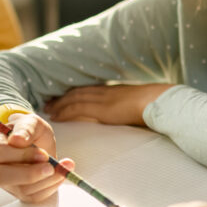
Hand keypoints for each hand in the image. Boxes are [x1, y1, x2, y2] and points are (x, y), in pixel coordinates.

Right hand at [0, 112, 74, 202]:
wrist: (39, 143)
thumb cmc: (31, 132)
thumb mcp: (31, 122)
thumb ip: (25, 128)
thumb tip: (17, 140)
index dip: (21, 155)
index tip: (43, 153)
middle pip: (0, 176)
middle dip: (29, 173)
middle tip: (51, 167)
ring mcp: (5, 182)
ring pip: (19, 189)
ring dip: (45, 181)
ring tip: (62, 169)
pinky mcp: (18, 193)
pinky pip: (32, 197)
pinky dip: (50, 187)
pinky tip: (60, 175)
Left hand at [44, 83, 173, 125]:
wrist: (157, 102)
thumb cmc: (154, 104)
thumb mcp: (139, 103)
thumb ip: (129, 107)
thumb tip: (128, 112)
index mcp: (114, 90)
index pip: (89, 90)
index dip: (74, 93)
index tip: (63, 97)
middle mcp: (105, 92)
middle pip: (78, 92)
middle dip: (62, 98)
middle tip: (48, 103)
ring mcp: (102, 99)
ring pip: (74, 99)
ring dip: (60, 105)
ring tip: (48, 110)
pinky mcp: (101, 108)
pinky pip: (78, 109)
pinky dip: (65, 112)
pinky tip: (57, 116)